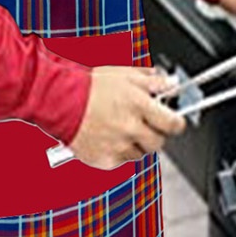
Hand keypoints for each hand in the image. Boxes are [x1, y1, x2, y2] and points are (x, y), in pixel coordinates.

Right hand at [67, 66, 185, 168]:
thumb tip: (171, 85)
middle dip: (154, 134)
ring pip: (140, 154)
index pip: (173, 124)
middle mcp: (130, 128)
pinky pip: (121, 162)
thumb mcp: (124, 75)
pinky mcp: (105, 160)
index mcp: (139, 105)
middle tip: (143, 125)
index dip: (175, 123)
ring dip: (135, 144)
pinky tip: (108, 138)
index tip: (174, 122)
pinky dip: (117, 153)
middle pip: (158, 143)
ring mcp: (118, 146)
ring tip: (119, 129)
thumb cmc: (89, 87)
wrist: (59, 101)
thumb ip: (153, 81)